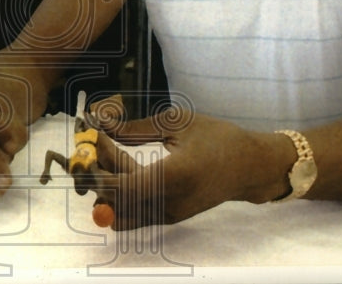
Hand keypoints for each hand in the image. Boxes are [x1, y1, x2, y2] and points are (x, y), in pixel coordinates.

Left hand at [92, 109, 285, 229]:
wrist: (249, 168)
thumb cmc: (217, 138)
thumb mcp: (177, 122)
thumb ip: (135, 128)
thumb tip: (101, 123)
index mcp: (174, 177)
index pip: (120, 187)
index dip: (98, 165)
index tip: (92, 137)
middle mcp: (169, 203)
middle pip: (114, 199)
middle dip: (98, 170)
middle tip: (98, 140)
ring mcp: (168, 215)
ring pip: (119, 211)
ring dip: (107, 185)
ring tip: (111, 154)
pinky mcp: (168, 218)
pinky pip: (132, 213)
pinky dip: (120, 193)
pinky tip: (123, 165)